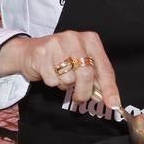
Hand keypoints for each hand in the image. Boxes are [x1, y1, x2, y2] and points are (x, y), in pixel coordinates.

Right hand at [0, 31, 121, 110]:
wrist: (29, 51)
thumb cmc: (60, 58)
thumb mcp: (81, 63)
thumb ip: (96, 78)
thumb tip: (110, 99)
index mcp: (90, 40)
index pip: (104, 68)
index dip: (109, 89)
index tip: (113, 104)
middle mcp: (75, 39)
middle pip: (86, 74)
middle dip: (83, 92)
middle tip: (79, 98)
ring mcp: (57, 44)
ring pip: (68, 79)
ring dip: (65, 84)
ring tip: (60, 75)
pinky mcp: (42, 53)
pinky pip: (53, 80)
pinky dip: (52, 82)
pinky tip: (49, 72)